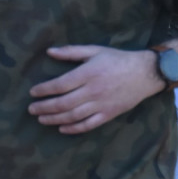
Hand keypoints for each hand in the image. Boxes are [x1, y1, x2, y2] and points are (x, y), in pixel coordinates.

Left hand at [28, 46, 160, 134]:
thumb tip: (49, 52)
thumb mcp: (95, 50)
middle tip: (32, 109)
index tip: (33, 92)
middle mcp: (93, 91)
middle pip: (63, 103)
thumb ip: (72, 52)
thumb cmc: (118, 60)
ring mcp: (101, 104)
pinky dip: (73, 128)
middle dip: (44, 107)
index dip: (44, 90)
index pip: (60, 85)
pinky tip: (62, 128)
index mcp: (88, 73)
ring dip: (54, 119)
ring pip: (73, 116)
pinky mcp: (109, 114)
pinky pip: (88, 124)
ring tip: (42, 119)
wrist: (145, 73)